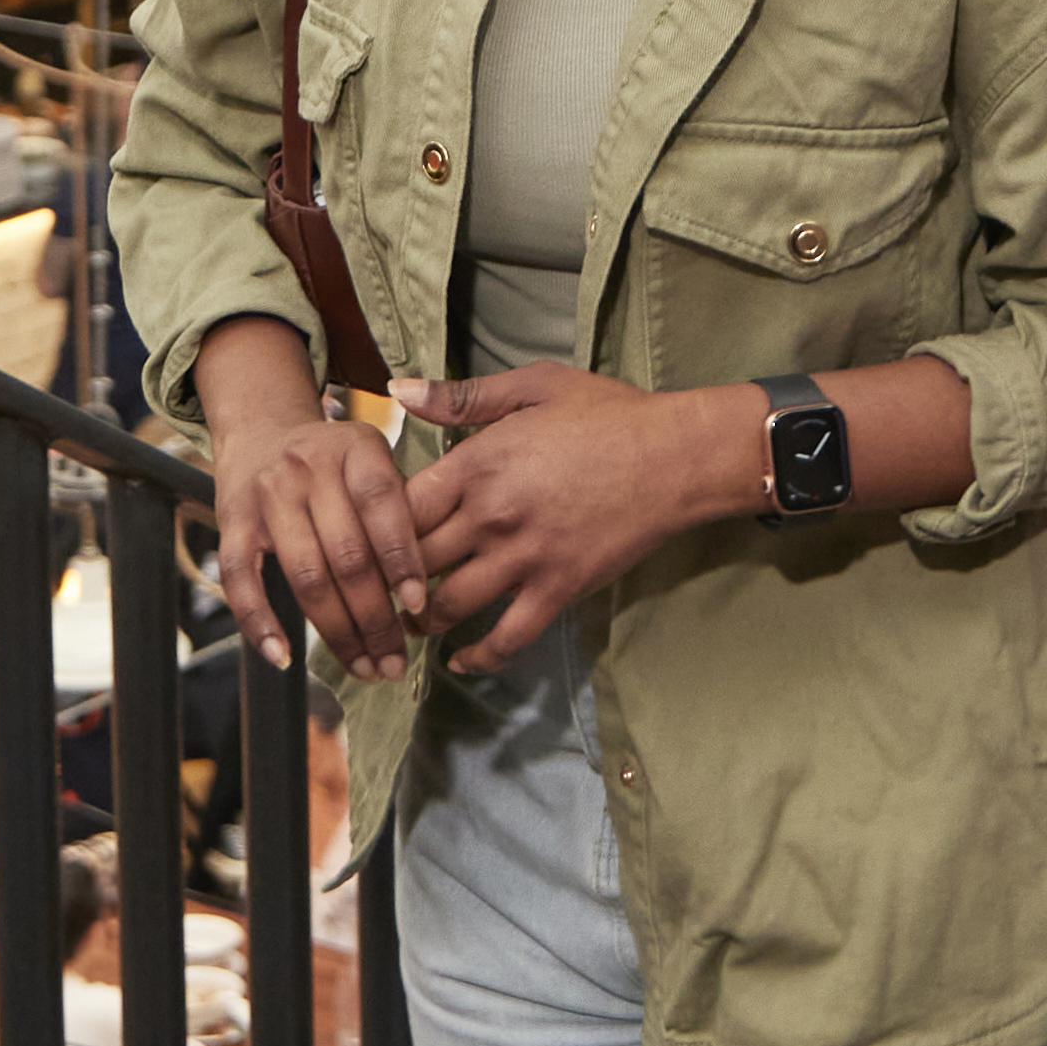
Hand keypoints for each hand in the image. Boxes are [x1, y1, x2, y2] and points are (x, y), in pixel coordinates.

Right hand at [208, 377, 436, 676]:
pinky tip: (283, 657)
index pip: (383, 506)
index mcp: (355, 447)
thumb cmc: (336, 463)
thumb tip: (425, 592)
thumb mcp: (374, 461)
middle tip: (396, 662)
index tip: (417, 608)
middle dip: (376, 619)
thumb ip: (402, 510)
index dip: (402, 560)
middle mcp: (308, 467)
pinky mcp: (231, 522)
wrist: (263, 431)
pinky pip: (241, 581)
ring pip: (305, 576)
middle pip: (346, 554)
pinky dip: (260, 623)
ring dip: (337, 633)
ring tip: (365, 668)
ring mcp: (266, 495)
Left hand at [395, 363, 724, 670]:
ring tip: (407, 624)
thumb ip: (461, 397)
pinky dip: (478, 656)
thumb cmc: (608, 415)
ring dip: (420, 621)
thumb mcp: (533, 386)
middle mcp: (491, 516)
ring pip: (449, 605)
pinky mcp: (558, 590)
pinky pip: (507, 637)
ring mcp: (524, 558)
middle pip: (413, 560)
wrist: (676, 457)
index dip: (376, 524)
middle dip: (388, 579)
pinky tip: (461, 660)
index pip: (399, 505)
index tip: (370, 533)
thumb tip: (399, 393)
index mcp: (477, 463)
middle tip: (374, 589)